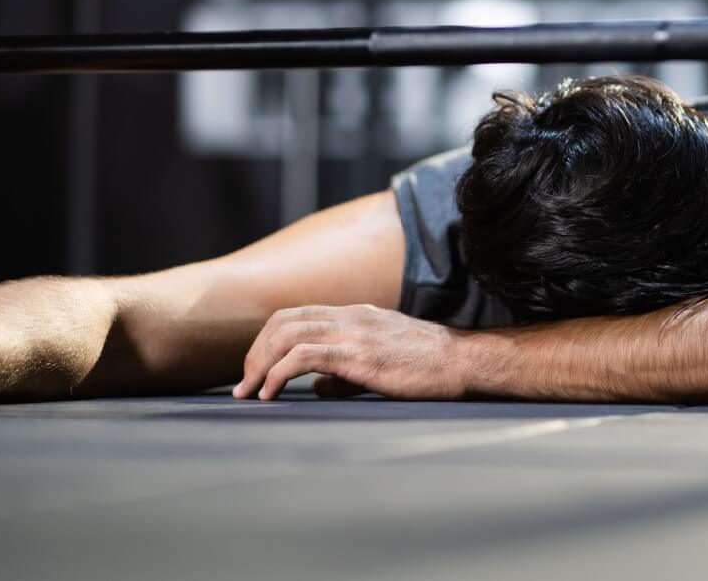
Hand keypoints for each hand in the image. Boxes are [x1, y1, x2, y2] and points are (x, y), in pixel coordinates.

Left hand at [232, 304, 467, 401]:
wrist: (462, 362)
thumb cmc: (429, 366)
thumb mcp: (381, 361)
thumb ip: (345, 373)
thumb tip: (318, 387)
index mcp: (356, 314)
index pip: (297, 315)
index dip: (268, 340)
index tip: (257, 370)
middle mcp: (350, 316)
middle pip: (284, 321)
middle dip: (255, 352)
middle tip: (246, 384)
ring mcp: (354, 331)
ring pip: (287, 334)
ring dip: (259, 364)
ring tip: (251, 392)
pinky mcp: (358, 353)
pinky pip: (304, 356)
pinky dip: (278, 374)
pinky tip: (272, 393)